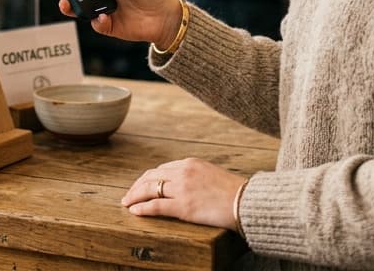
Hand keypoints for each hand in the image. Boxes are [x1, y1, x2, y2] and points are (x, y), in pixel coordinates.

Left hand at [121, 158, 248, 230]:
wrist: (247, 201)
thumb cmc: (233, 191)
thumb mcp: (212, 174)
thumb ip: (196, 175)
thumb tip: (186, 184)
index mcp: (190, 163)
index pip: (162, 169)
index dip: (148, 178)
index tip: (142, 185)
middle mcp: (183, 172)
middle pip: (151, 177)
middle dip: (137, 186)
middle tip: (128, 195)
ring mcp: (182, 189)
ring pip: (149, 189)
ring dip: (134, 196)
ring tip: (127, 203)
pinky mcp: (183, 206)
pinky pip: (155, 206)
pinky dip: (141, 208)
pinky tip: (134, 211)